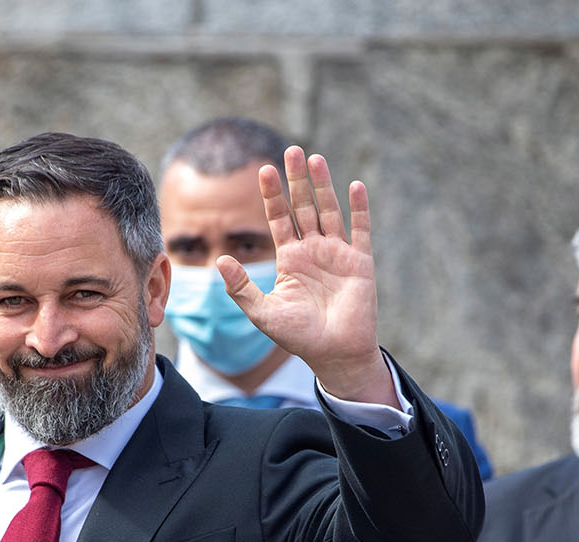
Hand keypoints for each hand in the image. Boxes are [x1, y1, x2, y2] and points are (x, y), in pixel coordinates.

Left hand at [218, 146, 395, 406]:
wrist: (334, 354)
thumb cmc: (299, 337)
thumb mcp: (262, 312)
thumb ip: (240, 287)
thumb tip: (218, 260)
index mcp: (290, 259)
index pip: (279, 218)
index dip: (272, 195)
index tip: (263, 170)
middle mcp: (313, 250)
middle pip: (303, 206)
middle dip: (296, 180)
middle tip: (291, 150)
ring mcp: (338, 254)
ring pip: (329, 211)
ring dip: (323, 186)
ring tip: (315, 158)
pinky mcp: (360, 262)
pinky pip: (360, 229)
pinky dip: (358, 208)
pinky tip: (354, 185)